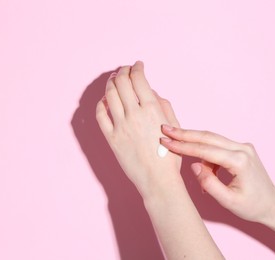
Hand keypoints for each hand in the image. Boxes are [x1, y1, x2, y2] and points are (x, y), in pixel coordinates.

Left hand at [96, 61, 181, 196]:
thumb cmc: (170, 155)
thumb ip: (163, 105)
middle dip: (122, 71)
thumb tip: (151, 92)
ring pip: (109, 95)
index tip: (137, 65)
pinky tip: (104, 100)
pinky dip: (101, 104)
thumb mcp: (174, 126)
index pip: (139, 79)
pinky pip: (100, 116)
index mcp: (152, 109)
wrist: (158, 180)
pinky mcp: (111, 138)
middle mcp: (134, 114)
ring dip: (111, 83)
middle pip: (121, 82)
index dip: (136, 67)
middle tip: (124, 69)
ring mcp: (120, 126)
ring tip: (113, 79)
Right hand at [160, 125, 274, 222]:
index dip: (183, 146)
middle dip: (184, 134)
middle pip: (208, 137)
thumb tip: (194, 165)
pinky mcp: (241, 149)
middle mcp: (243, 148)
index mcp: (240, 161)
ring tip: (179, 150)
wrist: (272, 205)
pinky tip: (203, 168)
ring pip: (212, 140)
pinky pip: (218, 146)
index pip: (205, 150)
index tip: (166, 142)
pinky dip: (206, 154)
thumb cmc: (252, 206)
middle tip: (166, 129)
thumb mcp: (228, 201)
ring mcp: (243, 147)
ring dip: (194, 145)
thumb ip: (209, 183)